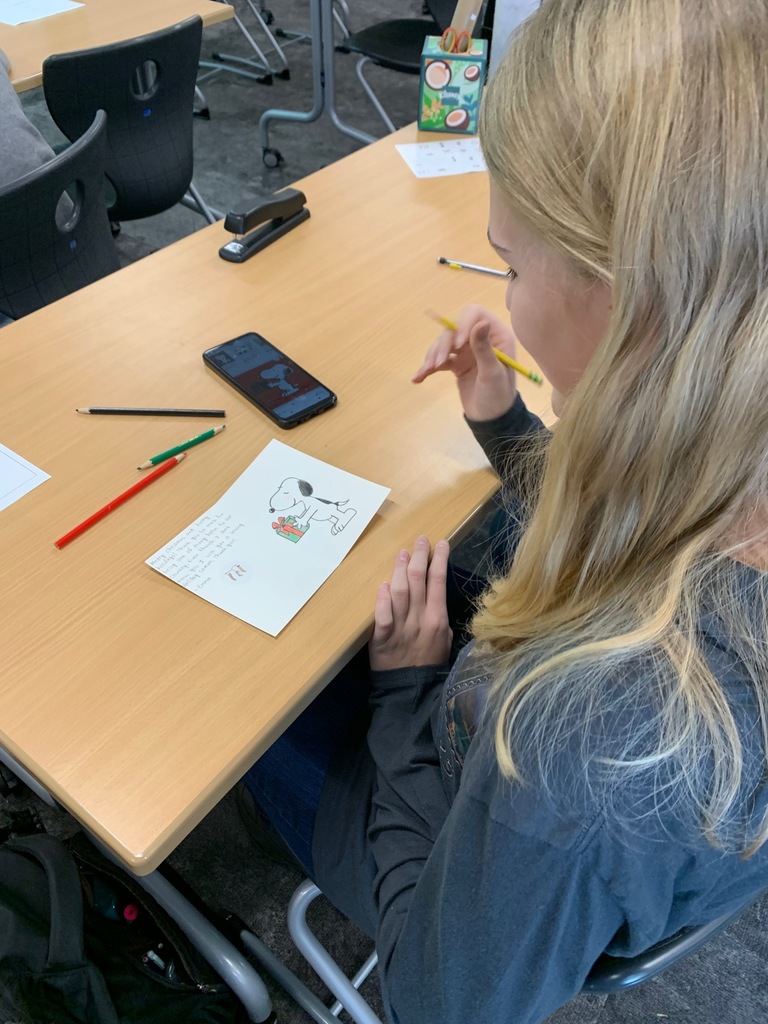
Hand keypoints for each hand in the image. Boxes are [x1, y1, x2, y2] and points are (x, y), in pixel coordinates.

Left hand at [369, 536, 452, 671]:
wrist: (412, 690)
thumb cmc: (429, 663)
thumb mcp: (445, 639)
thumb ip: (439, 616)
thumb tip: (434, 595)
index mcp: (438, 618)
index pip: (439, 582)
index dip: (439, 560)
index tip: (441, 543)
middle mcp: (421, 619)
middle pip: (420, 581)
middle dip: (420, 557)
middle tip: (419, 540)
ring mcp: (401, 628)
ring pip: (401, 593)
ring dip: (401, 571)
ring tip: (402, 554)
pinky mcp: (383, 638)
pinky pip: (383, 618)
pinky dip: (382, 602)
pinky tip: (383, 586)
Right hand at [412, 305, 518, 420]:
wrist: (491, 420)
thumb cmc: (498, 396)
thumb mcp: (493, 374)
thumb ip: (485, 349)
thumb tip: (481, 322)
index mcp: (496, 335)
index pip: (475, 315)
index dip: (462, 324)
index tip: (455, 345)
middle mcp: (480, 339)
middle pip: (454, 328)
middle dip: (443, 344)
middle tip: (437, 364)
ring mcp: (467, 351)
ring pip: (443, 343)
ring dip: (433, 355)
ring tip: (426, 371)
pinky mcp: (456, 364)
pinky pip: (438, 360)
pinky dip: (427, 368)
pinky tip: (418, 377)